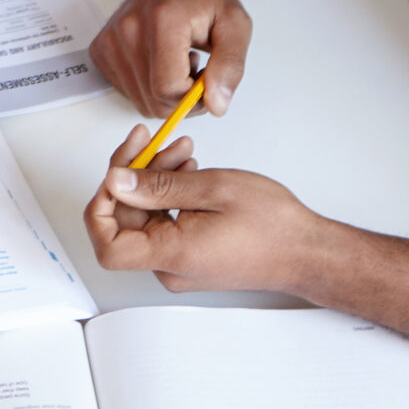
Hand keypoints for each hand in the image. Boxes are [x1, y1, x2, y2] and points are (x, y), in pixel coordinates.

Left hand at [83, 126, 323, 294]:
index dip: (101, 207)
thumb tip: (117, 181)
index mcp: (171, 255)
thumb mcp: (212, 189)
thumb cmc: (272, 225)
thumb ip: (159, 185)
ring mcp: (180, 265)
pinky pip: (164, 224)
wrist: (306, 251)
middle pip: (127, 220)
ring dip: (156, 180)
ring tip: (182, 151)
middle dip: (136, 175)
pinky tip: (187, 171)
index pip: (107, 245)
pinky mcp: (190, 257)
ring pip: (146, 218)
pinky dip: (169, 195)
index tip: (117, 174)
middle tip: (156, 141)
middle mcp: (170, 267)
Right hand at [90, 0, 249, 119]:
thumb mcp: (234, 24)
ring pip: (141, 101)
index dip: (194, 96)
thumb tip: (216, 104)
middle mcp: (128, 30)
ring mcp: (110, 41)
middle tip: (195, 67)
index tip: (206, 77)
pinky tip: (158, 63)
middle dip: (183, 97)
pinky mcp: (100, 51)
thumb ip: (230, 66)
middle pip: (154, 101)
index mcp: (162, 20)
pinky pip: (128, 92)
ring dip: (165, 93)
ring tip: (177, 62)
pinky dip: (147, 87)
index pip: (169, 88)